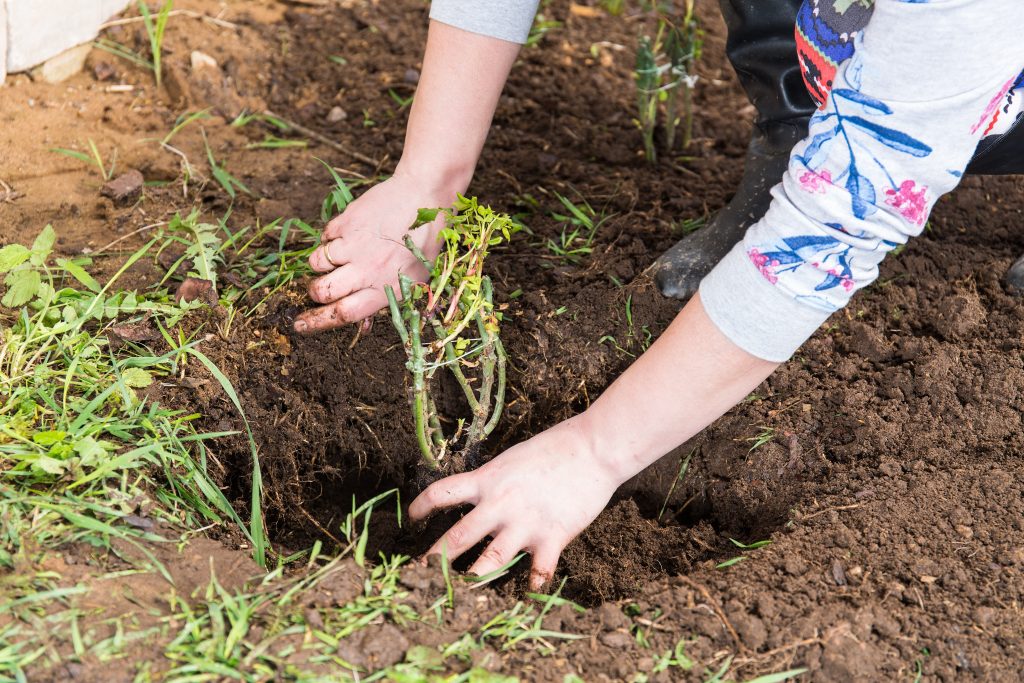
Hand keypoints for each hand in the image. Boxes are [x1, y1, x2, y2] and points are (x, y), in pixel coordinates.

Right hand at [293, 168, 459, 333]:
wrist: (424, 195)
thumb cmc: (424, 242)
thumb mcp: (415, 279)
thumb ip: (387, 301)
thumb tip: (363, 325)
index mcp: (385, 289)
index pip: (343, 313)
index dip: (317, 322)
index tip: (300, 324)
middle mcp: (367, 270)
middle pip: (322, 291)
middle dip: (315, 293)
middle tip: (321, 288)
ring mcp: (354, 244)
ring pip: (316, 264)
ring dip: (321, 265)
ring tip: (338, 259)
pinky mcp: (345, 222)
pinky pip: (324, 237)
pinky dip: (330, 239)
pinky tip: (348, 236)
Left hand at [408, 416, 622, 589]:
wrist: (593, 449)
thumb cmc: (555, 448)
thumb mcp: (513, 459)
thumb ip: (495, 482)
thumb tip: (480, 495)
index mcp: (487, 481)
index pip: (441, 493)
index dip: (421, 506)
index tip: (411, 517)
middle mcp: (499, 504)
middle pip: (457, 537)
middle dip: (434, 560)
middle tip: (419, 576)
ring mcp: (525, 523)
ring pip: (490, 562)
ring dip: (473, 581)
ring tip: (460, 597)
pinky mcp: (552, 537)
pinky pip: (537, 571)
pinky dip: (532, 585)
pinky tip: (528, 591)